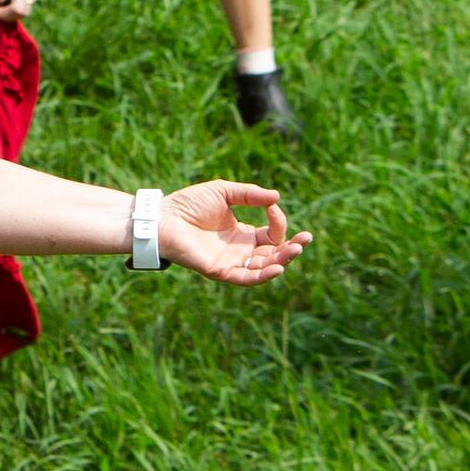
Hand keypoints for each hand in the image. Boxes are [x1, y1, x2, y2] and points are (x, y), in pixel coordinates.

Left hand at [157, 181, 309, 284]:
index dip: (278, 222)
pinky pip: (245, 278)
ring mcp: (230, 262)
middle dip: (291, 247)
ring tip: (296, 249)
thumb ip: (250, 195)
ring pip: (263, 268)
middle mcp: (239, 251)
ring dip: (282, 260)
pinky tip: (278, 267)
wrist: (162, 217)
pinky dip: (262, 275)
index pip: (272, 234)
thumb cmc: (188, 204)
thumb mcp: (224, 192)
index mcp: (242, 234)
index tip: (273, 207)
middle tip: (306, 239)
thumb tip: (277, 198)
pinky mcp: (219, 270)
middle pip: (273, 255)